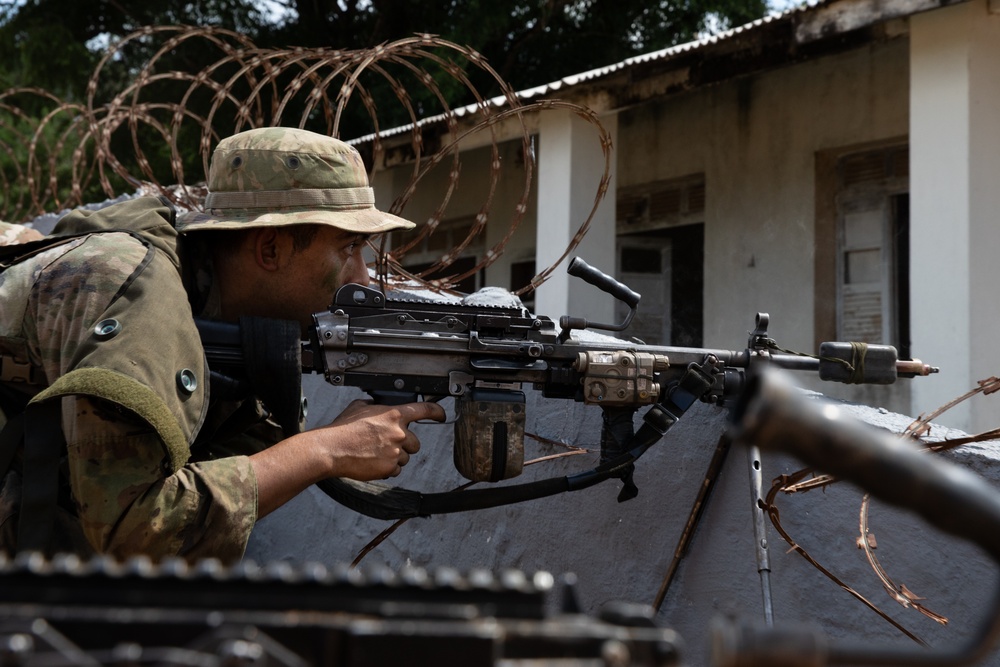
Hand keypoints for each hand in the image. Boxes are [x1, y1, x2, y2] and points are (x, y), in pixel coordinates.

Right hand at [321, 399, 446, 480]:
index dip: (436, 412)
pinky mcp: (390, 467)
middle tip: (386, 445)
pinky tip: (372, 462)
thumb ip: (373, 405)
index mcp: (394, 414)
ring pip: (405, 458)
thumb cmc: (342, 429)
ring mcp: (396, 451)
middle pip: (415, 442)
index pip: (424, 410)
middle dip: (404, 445)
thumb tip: (376, 405)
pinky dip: (387, 469)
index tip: (441, 416)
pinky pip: (396, 470)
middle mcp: (399, 432)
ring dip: (394, 458)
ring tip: (374, 454)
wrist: (332, 449)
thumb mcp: (358, 407)